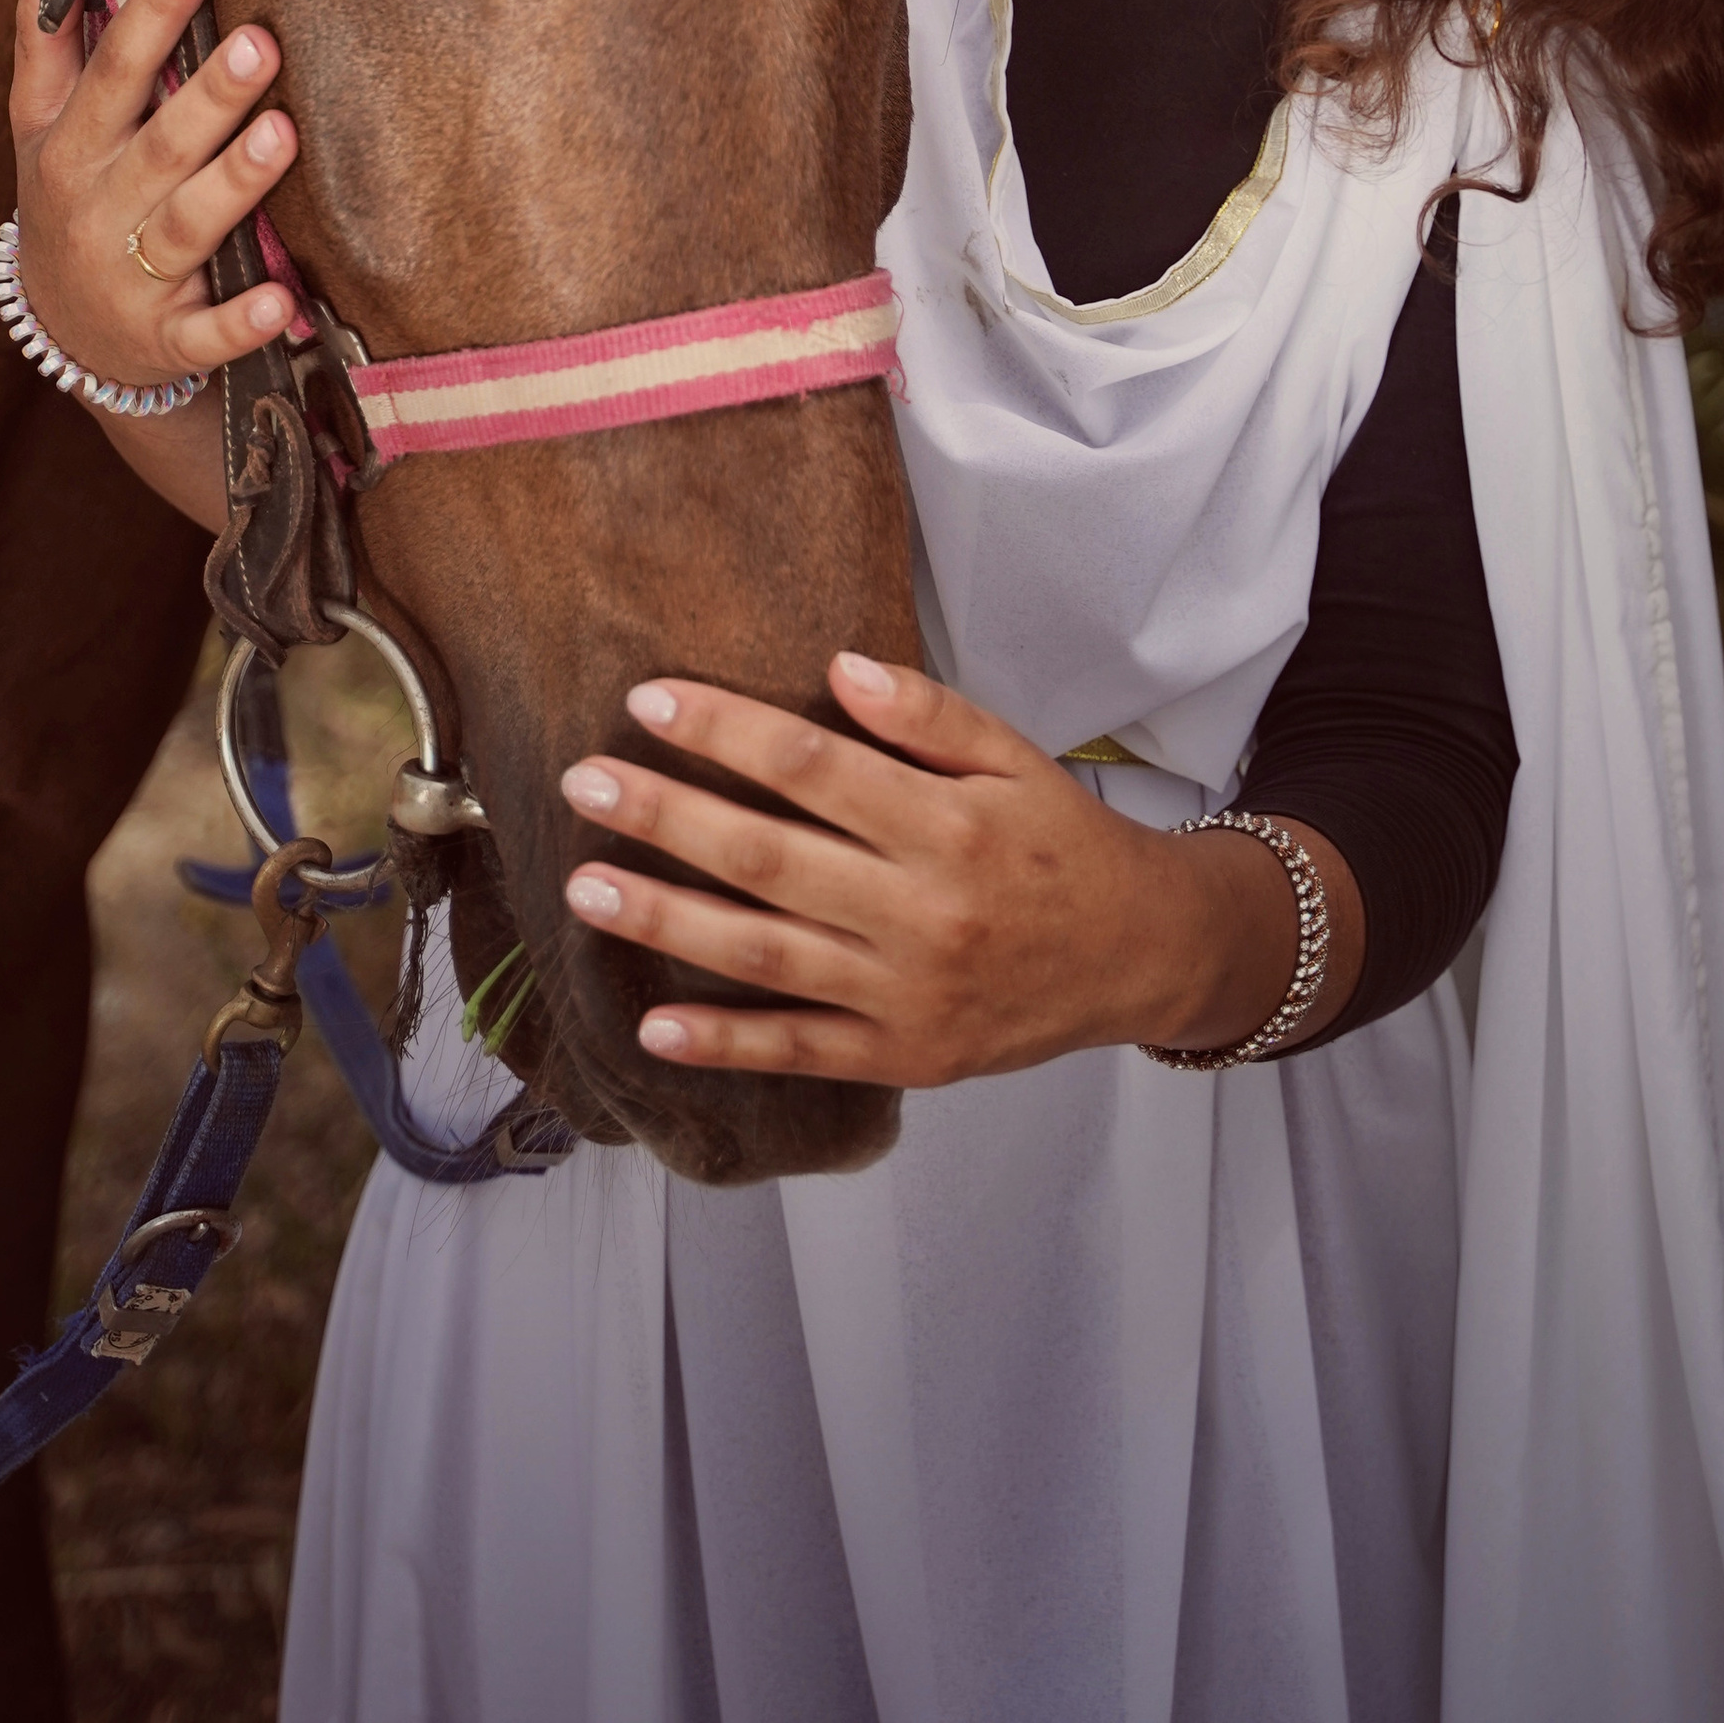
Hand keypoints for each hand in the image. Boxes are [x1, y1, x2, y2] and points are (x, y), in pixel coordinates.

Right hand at [9, 0, 299, 515]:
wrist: (61, 330)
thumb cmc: (68, 195)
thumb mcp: (39, 120)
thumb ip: (46, 31)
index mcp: (73, 144)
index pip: (114, 68)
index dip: (152, 12)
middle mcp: (101, 205)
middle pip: (161, 142)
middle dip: (209, 94)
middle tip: (260, 43)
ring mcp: (133, 275)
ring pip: (189, 225)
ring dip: (234, 184)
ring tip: (282, 135)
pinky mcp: (168, 337)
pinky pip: (206, 332)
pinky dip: (241, 321)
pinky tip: (282, 301)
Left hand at [558, 654, 1358, 1082]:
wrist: (1139, 958)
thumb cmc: (1063, 842)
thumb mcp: (1015, 757)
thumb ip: (928, 714)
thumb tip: (839, 666)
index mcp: (948, 824)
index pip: (814, 769)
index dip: (727, 731)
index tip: (648, 700)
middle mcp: (924, 911)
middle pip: (771, 859)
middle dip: (668, 818)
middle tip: (583, 782)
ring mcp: (909, 993)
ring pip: (769, 956)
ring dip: (669, 924)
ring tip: (586, 891)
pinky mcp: (905, 1057)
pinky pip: (802, 1052)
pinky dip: (726, 1044)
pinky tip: (653, 1029)